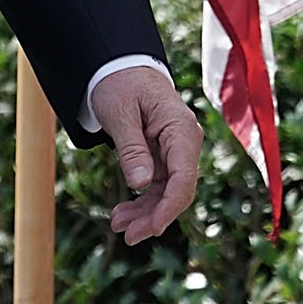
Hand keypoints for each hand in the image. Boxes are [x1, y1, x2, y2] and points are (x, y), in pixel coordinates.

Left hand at [91, 64, 201, 244]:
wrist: (119, 67)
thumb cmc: (119, 83)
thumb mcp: (119, 112)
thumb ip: (131, 148)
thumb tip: (141, 184)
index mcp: (180, 129)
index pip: (184, 178)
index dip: (169, 207)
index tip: (152, 228)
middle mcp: (184, 142)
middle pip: (178, 190)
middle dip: (155, 216)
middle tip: (128, 236)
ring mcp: (175, 151)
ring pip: (168, 192)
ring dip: (146, 212)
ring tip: (118, 225)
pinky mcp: (164, 156)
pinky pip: (158, 185)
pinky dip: (142, 200)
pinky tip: (123, 213)